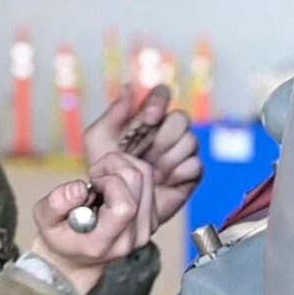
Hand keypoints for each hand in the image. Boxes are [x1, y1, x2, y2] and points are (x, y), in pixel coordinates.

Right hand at [28, 153, 155, 294]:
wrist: (77, 256)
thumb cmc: (60, 235)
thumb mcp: (44, 220)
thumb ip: (56, 203)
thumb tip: (79, 188)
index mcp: (104, 242)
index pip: (125, 206)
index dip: (109, 183)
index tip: (91, 183)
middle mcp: (132, 238)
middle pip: (138, 181)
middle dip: (114, 166)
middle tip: (94, 176)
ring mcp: (146, 229)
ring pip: (146, 176)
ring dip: (122, 166)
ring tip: (102, 180)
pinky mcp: (153, 219)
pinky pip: (150, 181)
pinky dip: (131, 173)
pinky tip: (114, 185)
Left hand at [85, 89, 202, 225]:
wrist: (116, 206)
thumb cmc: (105, 171)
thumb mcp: (98, 140)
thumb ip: (113, 114)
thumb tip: (128, 88)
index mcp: (148, 118)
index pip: (162, 95)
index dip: (159, 101)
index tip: (149, 117)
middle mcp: (169, 131)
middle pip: (182, 118)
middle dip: (164, 137)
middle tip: (146, 156)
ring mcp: (182, 152)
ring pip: (191, 141)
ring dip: (168, 159)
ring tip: (150, 173)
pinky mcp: (192, 173)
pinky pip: (195, 165)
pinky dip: (177, 174)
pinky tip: (162, 182)